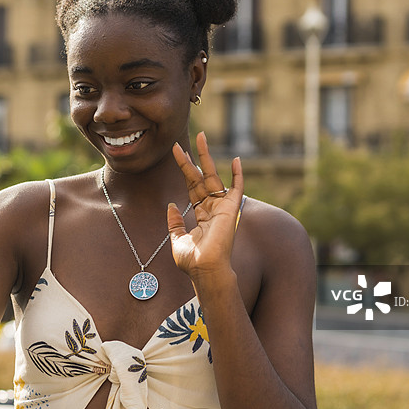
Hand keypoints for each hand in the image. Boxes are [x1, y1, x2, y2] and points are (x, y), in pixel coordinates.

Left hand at [167, 132, 243, 282]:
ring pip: (214, 176)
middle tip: (182, 143)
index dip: (184, 170)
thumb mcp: (177, 240)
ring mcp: (221, 207)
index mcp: (200, 214)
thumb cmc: (192, 261)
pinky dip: (237, 175)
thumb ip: (174, 222)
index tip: (177, 153)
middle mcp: (211, 208)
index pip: (191, 186)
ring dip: (207, 157)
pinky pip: (237, 188)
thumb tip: (171, 205)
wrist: (204, 269)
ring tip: (201, 138)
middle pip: (200, 178)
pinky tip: (236, 159)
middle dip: (191, 159)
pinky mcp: (230, 209)